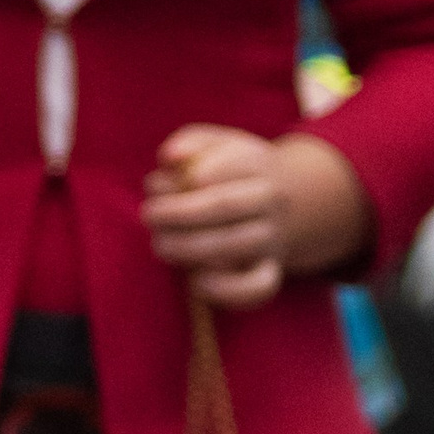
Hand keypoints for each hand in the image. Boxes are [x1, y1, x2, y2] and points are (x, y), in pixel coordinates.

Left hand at [141, 125, 373, 307]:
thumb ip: (190, 142)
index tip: (156, 184)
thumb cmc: (232, 171)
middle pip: (225, 206)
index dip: (190, 177)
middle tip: (148, 216)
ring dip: (189, 249)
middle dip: (179, 213)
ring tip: (160, 244)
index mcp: (257, 163)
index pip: (227, 166)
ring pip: (234, 246)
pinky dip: (227, 291)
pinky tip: (196, 283)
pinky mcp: (270, 271)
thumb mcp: (217, 144)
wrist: (284, 203)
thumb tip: (169, 158)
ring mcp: (272, 238)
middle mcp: (270, 200)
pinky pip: (258, 288)